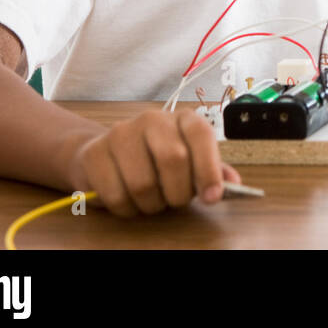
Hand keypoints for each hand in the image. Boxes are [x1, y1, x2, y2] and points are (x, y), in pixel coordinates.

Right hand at [67, 110, 241, 216]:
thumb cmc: (155, 159)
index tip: (213, 197)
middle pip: (173, 159)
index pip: (201, 135)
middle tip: (174, 201)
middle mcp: (152, 119)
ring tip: (151, 200)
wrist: (105, 153)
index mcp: (182, 118)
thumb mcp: (189, 161)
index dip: (209, 169)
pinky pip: (115, 195)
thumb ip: (211, 170)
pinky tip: (127, 201)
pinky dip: (125, 209)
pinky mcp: (94, 153)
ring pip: (143, 183)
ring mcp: (120, 133)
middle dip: (178, 192)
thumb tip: (233, 183)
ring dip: (150, 204)